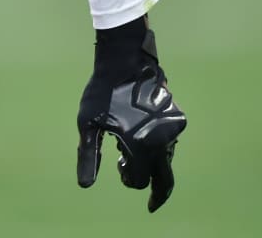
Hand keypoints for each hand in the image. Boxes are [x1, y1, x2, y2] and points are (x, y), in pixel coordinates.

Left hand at [76, 18, 186, 212]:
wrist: (125, 58)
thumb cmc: (101, 91)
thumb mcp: (87, 124)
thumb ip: (89, 156)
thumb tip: (85, 186)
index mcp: (141, 145)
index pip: (139, 179)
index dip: (128, 180)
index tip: (119, 171)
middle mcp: (162, 140)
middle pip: (164, 177)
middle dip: (156, 190)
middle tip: (151, 204)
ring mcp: (172, 128)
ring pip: (165, 158)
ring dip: (151, 163)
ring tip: (130, 152)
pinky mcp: (176, 117)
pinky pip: (168, 141)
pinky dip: (157, 146)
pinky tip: (140, 136)